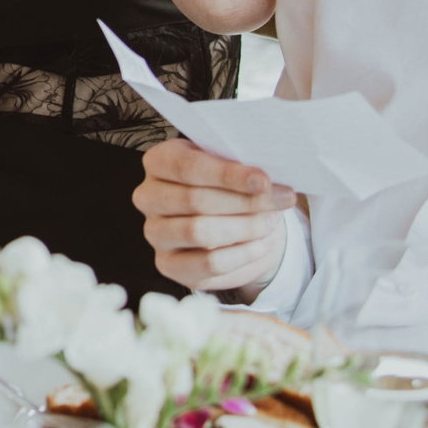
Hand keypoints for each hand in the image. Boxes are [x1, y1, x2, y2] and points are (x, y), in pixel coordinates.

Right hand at [133, 137, 295, 293]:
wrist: (225, 218)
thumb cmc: (227, 184)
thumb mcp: (230, 165)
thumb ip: (241, 167)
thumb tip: (266, 182)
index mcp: (158, 162)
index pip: (187, 167)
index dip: (228, 175)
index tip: (264, 181)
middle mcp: (148, 196)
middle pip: (194, 200)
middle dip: (245, 202)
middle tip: (280, 200)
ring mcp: (154, 233)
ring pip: (199, 232)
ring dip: (244, 228)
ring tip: (269, 222)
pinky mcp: (168, 265)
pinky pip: (208, 263)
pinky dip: (242, 254)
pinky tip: (260, 244)